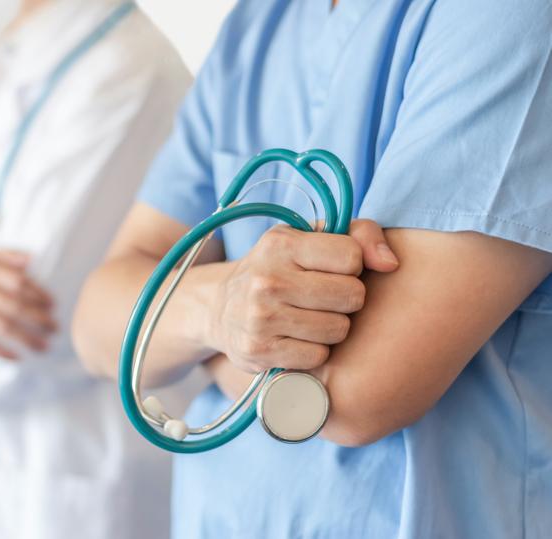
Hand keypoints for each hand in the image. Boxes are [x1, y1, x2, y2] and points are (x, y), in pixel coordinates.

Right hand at [0, 249, 56, 359]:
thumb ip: (10, 256)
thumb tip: (31, 259)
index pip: (17, 283)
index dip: (38, 295)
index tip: (53, 305)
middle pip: (13, 307)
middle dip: (38, 319)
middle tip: (55, 328)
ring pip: (1, 327)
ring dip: (25, 339)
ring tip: (45, 346)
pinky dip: (0, 351)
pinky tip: (19, 357)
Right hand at [201, 219, 398, 372]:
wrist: (221, 308)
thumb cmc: (280, 268)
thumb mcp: (309, 238)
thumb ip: (360, 235)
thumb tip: (391, 264)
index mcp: (281, 244)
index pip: (351, 256)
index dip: (352, 266)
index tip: (333, 270)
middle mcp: (267, 280)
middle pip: (351, 296)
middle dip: (346, 300)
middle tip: (324, 299)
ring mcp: (261, 318)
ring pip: (338, 329)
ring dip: (332, 328)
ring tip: (310, 319)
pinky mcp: (259, 351)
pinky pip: (318, 356)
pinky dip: (313, 351)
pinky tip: (296, 339)